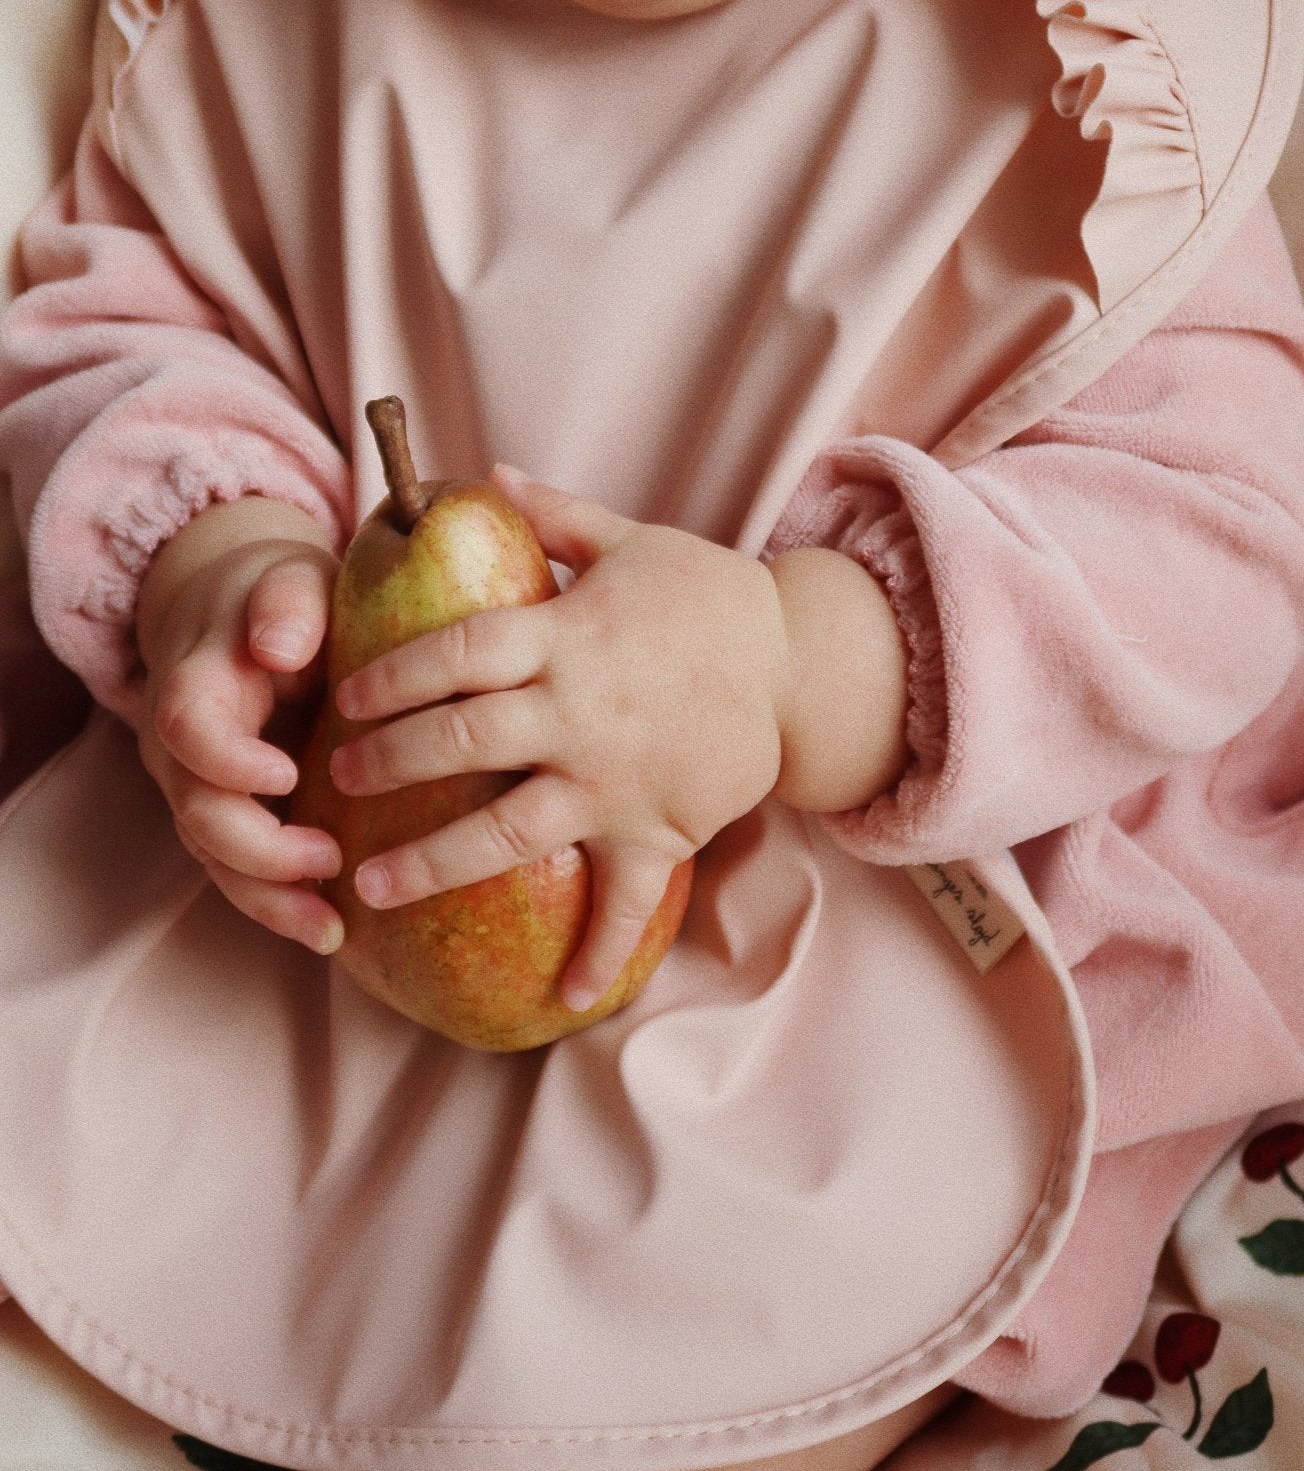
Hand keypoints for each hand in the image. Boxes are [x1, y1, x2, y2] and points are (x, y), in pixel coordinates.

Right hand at [136, 502, 345, 954]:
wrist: (240, 614)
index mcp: (195, 682)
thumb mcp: (288, 578)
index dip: (228, 762)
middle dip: (260, 851)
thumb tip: (281, 643)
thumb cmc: (278, 596)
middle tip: (332, 860)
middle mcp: (181, 748)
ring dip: (271, 900)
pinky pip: (240, 870)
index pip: (187, 729)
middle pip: (199, 813)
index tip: (290, 775)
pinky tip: (329, 926)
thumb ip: (286, 602)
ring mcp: (198, 788)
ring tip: (332, 928)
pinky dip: (279, 902)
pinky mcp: (227, 815)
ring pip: (216, 858)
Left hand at [328, 468, 792, 1010]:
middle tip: (336, 779)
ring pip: (509, 830)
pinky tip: (564, 995)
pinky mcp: (659, 828)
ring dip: (434, 862)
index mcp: (566, 634)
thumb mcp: (632, 541)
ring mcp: (615, 778)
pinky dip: (599, 951)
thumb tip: (486, 474)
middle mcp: (578, 711)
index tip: (345, 698)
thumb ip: (554, 516)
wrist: (800, 659)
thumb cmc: (708, 596)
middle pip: (463, 738)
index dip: (393, 676)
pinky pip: (625, 899)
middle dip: (389, 761)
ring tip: (370, 885)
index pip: (458, 651)